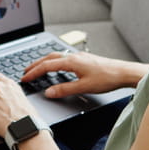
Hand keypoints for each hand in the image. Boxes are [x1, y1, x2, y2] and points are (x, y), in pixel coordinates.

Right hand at [21, 51, 143, 97]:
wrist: (123, 72)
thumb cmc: (107, 78)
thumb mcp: (83, 87)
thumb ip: (64, 90)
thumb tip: (49, 92)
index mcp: (71, 62)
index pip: (46, 66)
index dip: (34, 72)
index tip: (25, 78)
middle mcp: (74, 56)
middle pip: (49, 58)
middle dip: (35, 64)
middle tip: (25, 71)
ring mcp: (79, 57)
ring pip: (56, 56)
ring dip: (45, 62)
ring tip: (37, 68)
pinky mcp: (85, 60)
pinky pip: (64, 58)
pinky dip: (55, 62)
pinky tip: (58, 68)